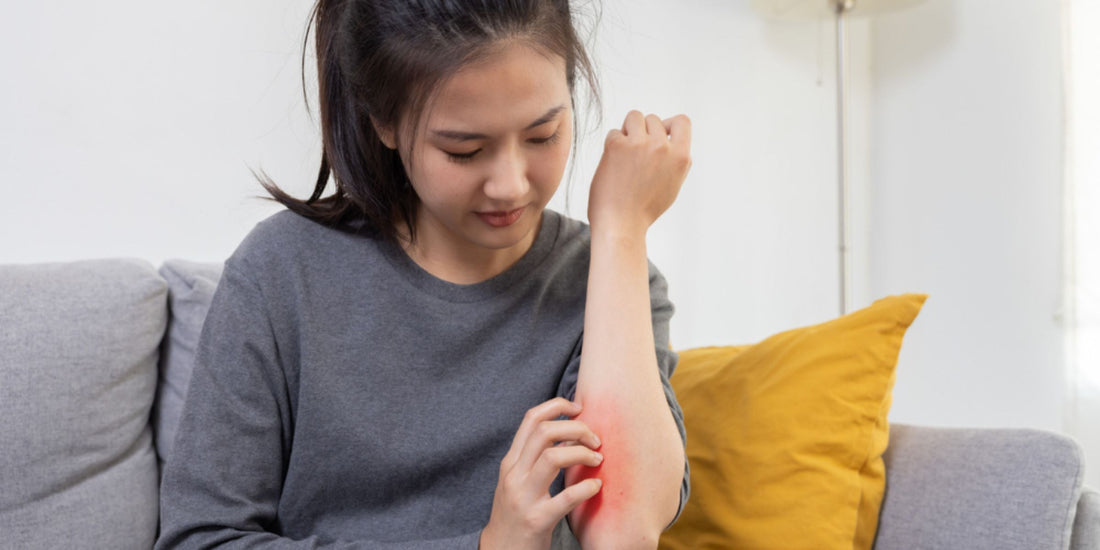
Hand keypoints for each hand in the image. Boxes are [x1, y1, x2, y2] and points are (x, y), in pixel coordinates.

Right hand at [480, 398, 603, 549]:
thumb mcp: (520, 481)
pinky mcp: (537, 521)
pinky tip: (596, 486)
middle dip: (577, 428)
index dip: (558, 406)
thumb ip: (538, 458)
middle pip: (545, 432)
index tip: (579, 409)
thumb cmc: (516, 515)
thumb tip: (572, 435)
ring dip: (582, 453)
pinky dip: (586, 488)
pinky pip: (565, 498)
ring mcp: (524, 498)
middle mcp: (514, 475)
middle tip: (595, 440)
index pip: (532, 419)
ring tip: (597, 460)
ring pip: (553, 457)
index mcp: (511, 462)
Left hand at [587, 111, 691, 235]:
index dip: (669, 124)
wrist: (621, 224)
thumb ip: (675, 159)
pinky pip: (614, 132)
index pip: (682, 122)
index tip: (659, 135)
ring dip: (628, 131)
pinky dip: (612, 145)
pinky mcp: (618, 146)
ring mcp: (640, 145)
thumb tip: (669, 135)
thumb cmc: (644, 209)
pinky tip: (613, 164)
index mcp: (680, 157)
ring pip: (634, 117)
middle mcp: (662, 148)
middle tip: (635, 155)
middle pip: (653, 119)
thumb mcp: (673, 184)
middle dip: (643, 132)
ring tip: (625, 154)